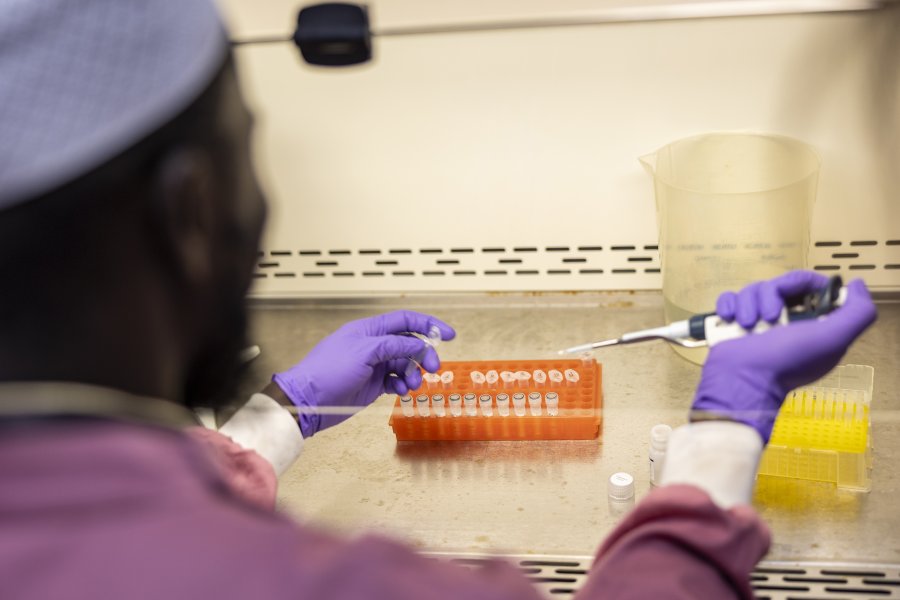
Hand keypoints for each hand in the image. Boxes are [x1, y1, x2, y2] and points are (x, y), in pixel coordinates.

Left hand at [272, 310, 455, 436]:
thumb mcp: (365, 352)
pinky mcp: (373, 383)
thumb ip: (394, 346)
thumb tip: (417, 345)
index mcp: (370, 330)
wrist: (309, 400)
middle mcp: (373, 345)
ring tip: (412, 384)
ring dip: (413, 373)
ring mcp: (373, 365)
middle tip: (433, 367)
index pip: (405, 321)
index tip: (448, 335)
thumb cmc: (328, 370)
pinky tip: (400, 391)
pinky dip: (402, 385)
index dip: (429, 325)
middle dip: (424, 355)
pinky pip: (395, 380)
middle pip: (409, 344)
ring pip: (404, 365)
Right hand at [692, 270, 876, 442]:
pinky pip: (729, 298)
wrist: (741, 379)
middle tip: (771, 316)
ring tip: (747, 324)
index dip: (806, 285)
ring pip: (753, 290)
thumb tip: (858, 285)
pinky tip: (730, 318)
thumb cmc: (787, 362)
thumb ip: (858, 313)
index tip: (800, 299)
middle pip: (778, 284)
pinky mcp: (732, 323)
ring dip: (748, 304)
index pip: (810, 286)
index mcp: (811, 323)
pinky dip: (727, 305)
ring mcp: (756, 321)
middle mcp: (785, 321)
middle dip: (772, 295)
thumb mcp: (833, 339)